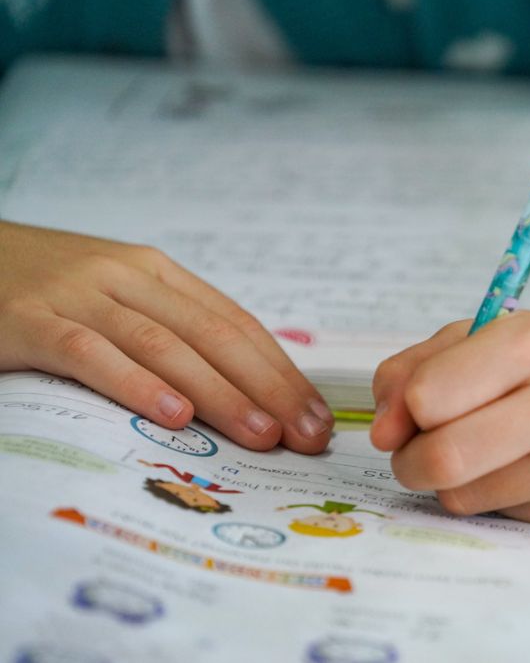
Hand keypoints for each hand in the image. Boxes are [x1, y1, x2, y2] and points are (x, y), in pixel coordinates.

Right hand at [0, 222, 332, 452]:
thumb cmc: (45, 289)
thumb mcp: (117, 298)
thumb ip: (170, 330)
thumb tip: (244, 390)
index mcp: (159, 273)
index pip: (237, 324)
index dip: (282, 372)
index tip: (318, 417)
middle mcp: (129, 278)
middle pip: (215, 336)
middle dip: (270, 389)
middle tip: (306, 436)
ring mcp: (79, 295)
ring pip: (166, 346)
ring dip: (220, 394)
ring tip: (260, 434)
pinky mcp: (30, 319)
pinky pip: (91, 353)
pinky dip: (136, 384)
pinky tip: (174, 415)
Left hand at [369, 301, 529, 522]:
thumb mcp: (485, 335)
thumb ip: (415, 369)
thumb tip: (383, 433)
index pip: (429, 397)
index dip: (404, 409)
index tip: (414, 408)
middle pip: (441, 457)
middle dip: (409, 458)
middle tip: (416, 447)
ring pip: (459, 494)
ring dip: (444, 480)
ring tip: (473, 449)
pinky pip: (491, 513)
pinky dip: (485, 493)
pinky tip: (515, 466)